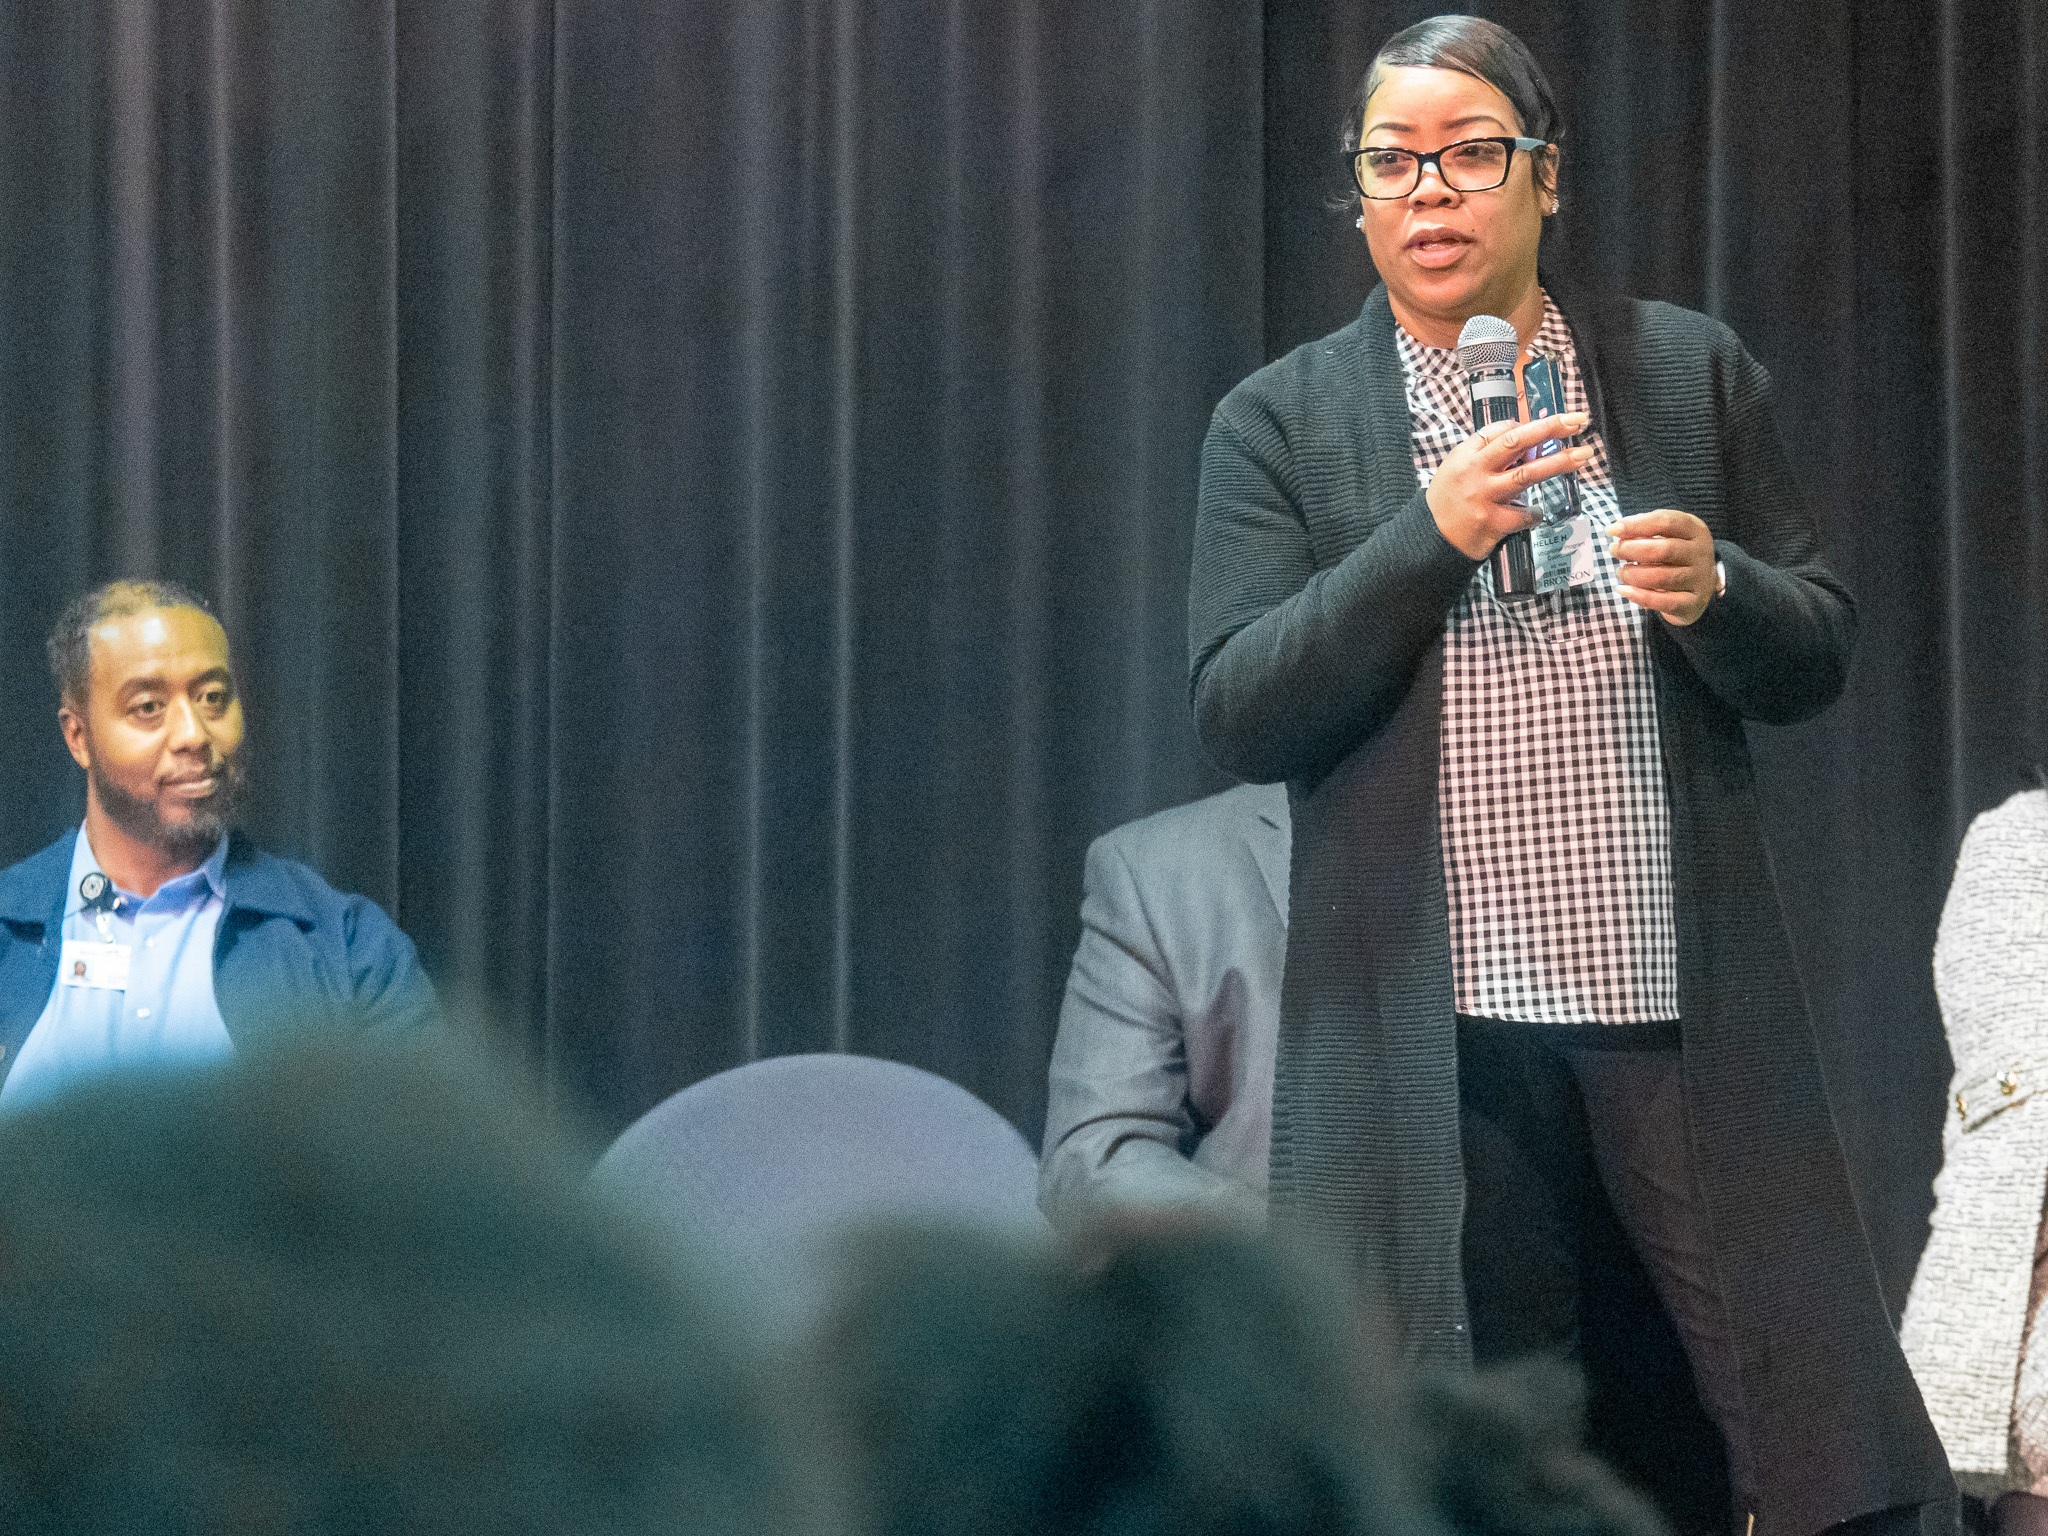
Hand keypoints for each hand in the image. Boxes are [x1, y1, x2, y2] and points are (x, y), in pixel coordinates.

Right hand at [1425, 412, 1595, 559]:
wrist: (1430, 540)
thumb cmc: (1447, 503)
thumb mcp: (1456, 470)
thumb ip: (1485, 456)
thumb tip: (1524, 442)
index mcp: (1466, 456)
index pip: (1499, 431)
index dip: (1526, 426)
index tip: (1546, 425)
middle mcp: (1475, 472)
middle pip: (1518, 442)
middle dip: (1550, 428)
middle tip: (1577, 420)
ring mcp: (1485, 497)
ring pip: (1529, 474)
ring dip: (1560, 462)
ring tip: (1584, 455)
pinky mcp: (1493, 522)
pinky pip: (1525, 515)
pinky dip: (1535, 513)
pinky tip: (1536, 514)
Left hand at [1609, 510, 1715, 624]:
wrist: (1700, 585)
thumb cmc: (1674, 555)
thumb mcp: (1665, 535)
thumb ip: (1643, 530)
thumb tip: (1617, 531)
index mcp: (1695, 530)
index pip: (1666, 522)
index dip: (1635, 525)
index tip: (1611, 530)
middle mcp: (1701, 553)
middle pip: (1663, 550)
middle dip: (1631, 550)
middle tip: (1614, 551)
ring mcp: (1699, 579)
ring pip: (1660, 577)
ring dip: (1633, 574)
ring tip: (1621, 572)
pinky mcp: (1692, 603)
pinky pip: (1662, 601)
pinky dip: (1638, 596)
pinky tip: (1623, 590)